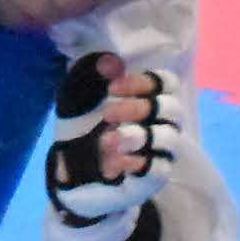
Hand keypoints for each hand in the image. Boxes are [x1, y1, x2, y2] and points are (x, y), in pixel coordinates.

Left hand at [44, 50, 174, 201]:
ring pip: (169, 139)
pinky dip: (135, 164)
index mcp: (150, 97)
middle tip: (107, 113)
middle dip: (138, 108)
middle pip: (171, 109)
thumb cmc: (81, 124)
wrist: (68, 168)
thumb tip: (108, 62)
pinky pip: (158, 169)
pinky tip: (110, 164)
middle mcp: (162, 122)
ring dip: (137, 136)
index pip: (165, 83)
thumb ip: (93, 75)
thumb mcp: (78, 95)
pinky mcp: (153, 178)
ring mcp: (161, 151)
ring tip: (106, 141)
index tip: (112, 87)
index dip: (143, 82)